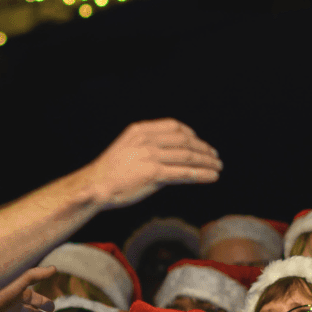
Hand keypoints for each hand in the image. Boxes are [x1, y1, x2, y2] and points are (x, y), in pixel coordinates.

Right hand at [74, 119, 221, 209]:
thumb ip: (150, 147)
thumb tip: (173, 153)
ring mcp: (150, 156)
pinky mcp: (153, 174)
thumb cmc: (111, 171)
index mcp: (139, 130)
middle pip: (184, 141)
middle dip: (203, 148)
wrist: (94, 185)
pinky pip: (184, 173)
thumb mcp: (128, 148)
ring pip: (187, 156)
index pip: (173, 126)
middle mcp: (146, 140)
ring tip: (218, 167)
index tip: (200, 141)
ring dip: (206, 161)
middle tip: (215, 156)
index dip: (191, 133)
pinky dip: (201, 174)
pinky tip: (212, 177)